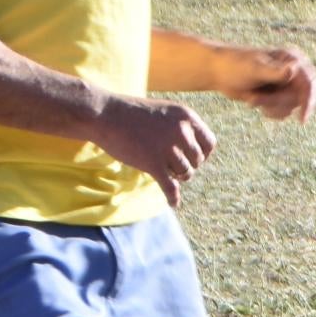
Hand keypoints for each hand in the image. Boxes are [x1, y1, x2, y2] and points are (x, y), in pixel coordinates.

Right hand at [94, 94, 215, 201]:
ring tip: (165, 171)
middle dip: (187, 165)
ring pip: (185, 173)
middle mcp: (181, 132)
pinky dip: (173, 197)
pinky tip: (173, 203)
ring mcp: (167, 148)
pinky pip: (170, 187)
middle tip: (172, 165)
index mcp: (187, 117)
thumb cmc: (134, 114)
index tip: (192, 158)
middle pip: (197, 160)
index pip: (210, 143)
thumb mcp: (165, 113)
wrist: (105, 115)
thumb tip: (196, 149)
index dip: (202, 153)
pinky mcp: (152, 163)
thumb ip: (182, 127)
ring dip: (176, 176)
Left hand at [219, 45, 315, 121]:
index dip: (308, 101)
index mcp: (292, 59)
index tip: (302, 119)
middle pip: (300, 98)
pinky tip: (255, 101)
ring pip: (292, 107)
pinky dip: (270, 111)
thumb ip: (275, 72)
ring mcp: (287, 84)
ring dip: (271, 107)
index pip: (309, 83)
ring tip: (252, 98)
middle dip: (278, 103)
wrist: (218, 72)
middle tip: (254, 100)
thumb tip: (293, 70)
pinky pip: (285, 111)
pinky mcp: (280, 95)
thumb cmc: (234, 66)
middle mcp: (294, 71)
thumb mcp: (254, 69)